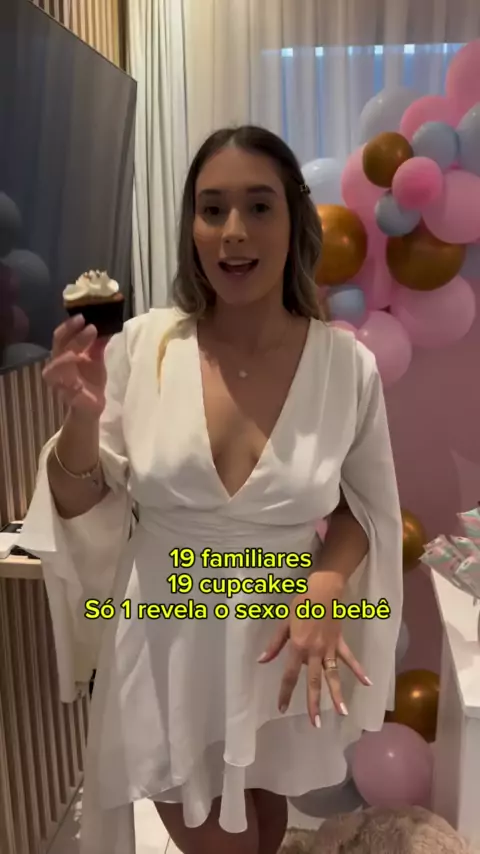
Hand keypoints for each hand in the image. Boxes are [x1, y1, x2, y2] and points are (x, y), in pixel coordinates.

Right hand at [43, 315, 108, 417]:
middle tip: (92, 326)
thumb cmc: (90, 380)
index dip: (69, 326)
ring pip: (59, 364)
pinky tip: (83, 369)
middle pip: (60, 346)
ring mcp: (59, 381)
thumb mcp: (96, 358)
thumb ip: (97, 343)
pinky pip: (67, 386)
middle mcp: (56, 365)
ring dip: (73, 351)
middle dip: (74, 334)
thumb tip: (106, 325)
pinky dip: (74, 379)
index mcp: (62, 354)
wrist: (92, 406)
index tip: (83, 316)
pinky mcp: (67, 396)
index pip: (60, 336)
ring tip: (90, 340)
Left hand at [258, 572, 370, 726]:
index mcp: (298, 647)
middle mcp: (314, 652)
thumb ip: (274, 644)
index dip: (285, 692)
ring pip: (333, 675)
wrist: (323, 590)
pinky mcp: (340, 643)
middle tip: (315, 723)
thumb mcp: (284, 623)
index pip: (289, 675)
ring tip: (343, 713)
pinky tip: (368, 683)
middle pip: (313, 682)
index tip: (281, 708)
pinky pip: (350, 659)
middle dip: (313, 703)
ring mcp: (330, 649)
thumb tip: (262, 661)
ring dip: (337, 695)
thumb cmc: (300, 604)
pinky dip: (359, 670)